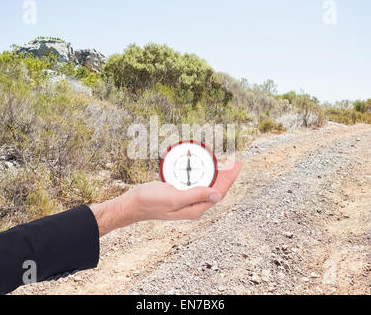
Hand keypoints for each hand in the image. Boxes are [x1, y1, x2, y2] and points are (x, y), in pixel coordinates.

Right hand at [90, 161, 241, 236]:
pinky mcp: (180, 194)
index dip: (230, 178)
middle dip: (226, 175)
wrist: (133, 204)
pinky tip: (202, 165)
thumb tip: (216, 195)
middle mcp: (194, 206)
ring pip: (206, 185)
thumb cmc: (150, 202)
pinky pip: (195, 183)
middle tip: (234, 160)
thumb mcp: (173, 198)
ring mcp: (187, 200)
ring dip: (215, 173)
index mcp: (195, 209)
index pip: (219, 192)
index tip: (238, 165)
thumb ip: (195, 196)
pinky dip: (201, 173)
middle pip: (216, 188)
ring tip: (224, 161)